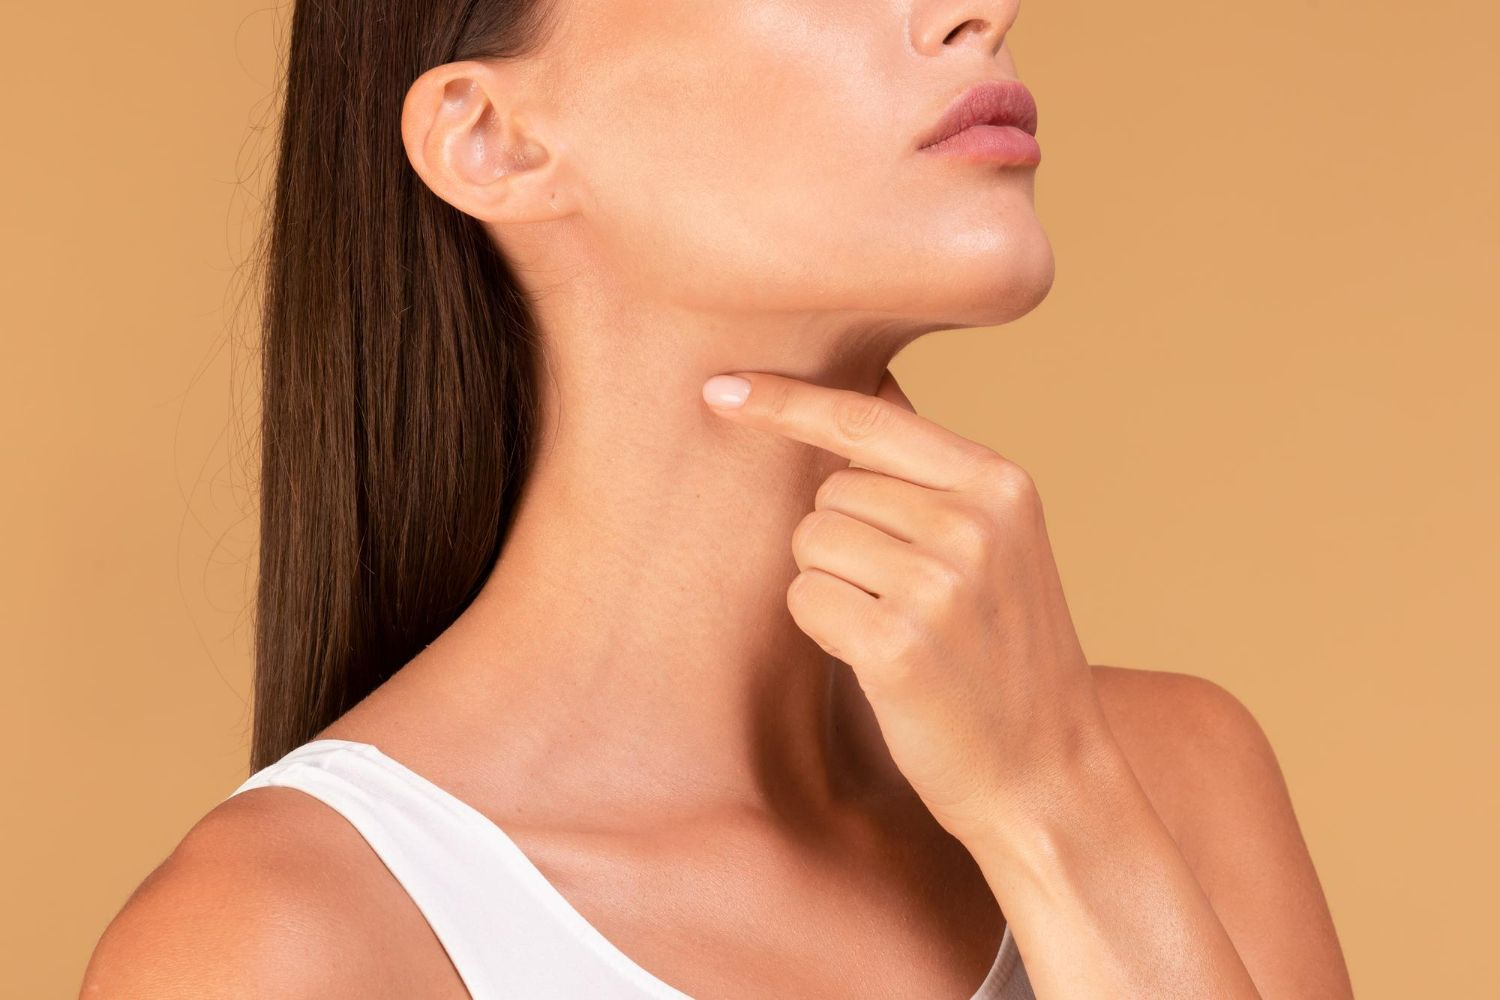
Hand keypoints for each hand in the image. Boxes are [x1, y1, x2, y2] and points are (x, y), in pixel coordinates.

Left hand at [702, 368, 1115, 845]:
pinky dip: (825, 629)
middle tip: (904, 597)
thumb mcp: (1002, 543)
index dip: (786, 400)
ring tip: (899, 629)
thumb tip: (865, 388)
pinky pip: (804, 599)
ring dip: (832, 584)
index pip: (868, 417)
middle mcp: (972, 522)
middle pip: (830, 488)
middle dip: (842, 538)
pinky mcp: (897, 644)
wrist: (1046, 774)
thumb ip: (935, 473)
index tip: (719, 386)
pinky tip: (880, 661)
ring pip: (810, 541)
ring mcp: (938, 582)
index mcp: (1000, 483)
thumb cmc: (1005, 655)